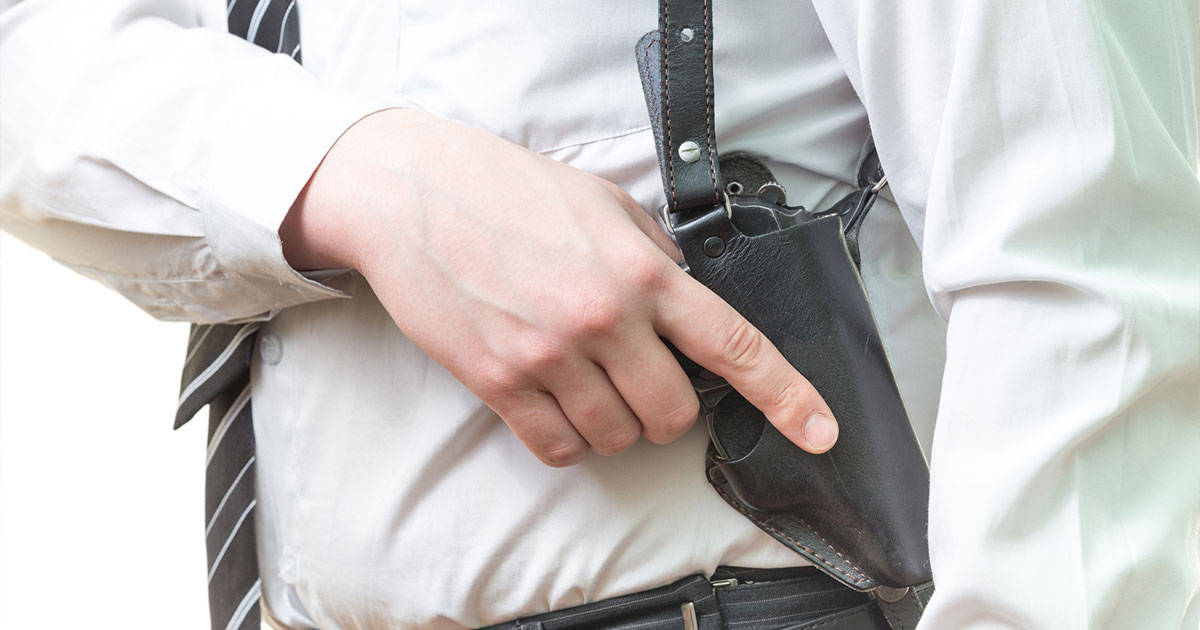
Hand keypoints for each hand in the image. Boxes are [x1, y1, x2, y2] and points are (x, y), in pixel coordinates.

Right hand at [280, 109, 838, 465]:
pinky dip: (568, 438)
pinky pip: (558, 448)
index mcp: (642, 272)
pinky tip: (556, 403)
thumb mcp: (603, 205)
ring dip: (615, 425)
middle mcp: (603, 320)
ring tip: (588, 382)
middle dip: (667, 410)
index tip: (819, 430)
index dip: (786, 395)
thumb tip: (686, 303)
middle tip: (641, 378)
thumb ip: (654, 257)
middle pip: (673, 415)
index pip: (734, 345)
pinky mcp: (499, 383)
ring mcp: (549, 357)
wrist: (414, 195)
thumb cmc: (509, 191)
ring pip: (617, 439)